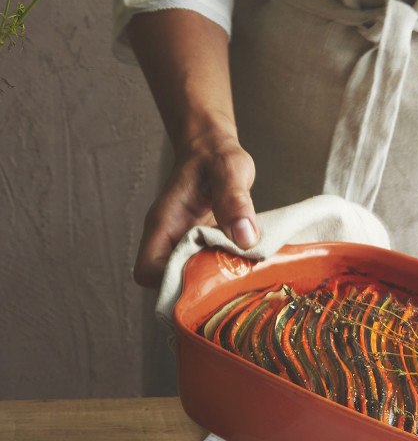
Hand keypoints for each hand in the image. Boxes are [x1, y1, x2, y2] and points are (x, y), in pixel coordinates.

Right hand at [134, 134, 258, 287]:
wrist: (214, 149)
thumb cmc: (216, 156)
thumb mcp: (230, 170)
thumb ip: (235, 200)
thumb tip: (245, 238)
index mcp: (164, 223)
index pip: (148, 270)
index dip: (171, 284)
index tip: (205, 282)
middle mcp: (169, 239)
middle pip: (169, 284)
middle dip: (197, 291)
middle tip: (232, 289)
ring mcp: (185, 244)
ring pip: (188, 280)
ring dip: (213, 285)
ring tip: (242, 282)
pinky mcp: (202, 247)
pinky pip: (206, 270)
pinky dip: (223, 275)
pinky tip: (246, 271)